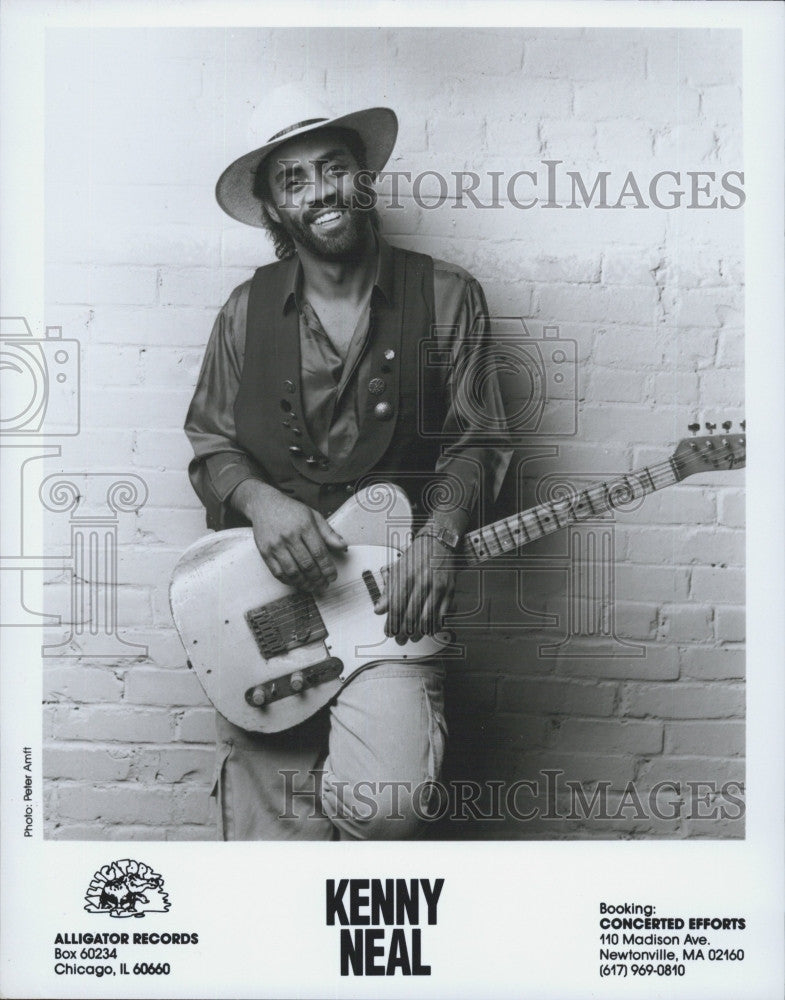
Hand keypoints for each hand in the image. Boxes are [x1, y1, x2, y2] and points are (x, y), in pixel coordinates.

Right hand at [231, 480, 346, 591]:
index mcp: (304, 526)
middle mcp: (289, 536)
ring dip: (304, 583)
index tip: (332, 577)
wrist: (264, 505)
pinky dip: (289, 581)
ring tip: (313, 587)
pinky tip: (297, 582)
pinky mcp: (264, 552)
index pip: (319, 553)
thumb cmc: (291, 512)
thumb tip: (343, 547)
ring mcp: (275, 545)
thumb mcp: (313, 516)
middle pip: (306, 564)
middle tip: (324, 585)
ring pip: (292, 572)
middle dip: (318, 579)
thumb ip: (329, 533)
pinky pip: (278, 572)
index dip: (327, 568)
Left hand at [373, 532, 456, 643]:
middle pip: (411, 615)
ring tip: (413, 637)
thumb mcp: (397, 570)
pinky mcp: (449, 591)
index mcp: (406, 576)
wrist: (438, 543)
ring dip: (418, 632)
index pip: (396, 607)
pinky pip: (442, 614)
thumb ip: (388, 592)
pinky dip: (435, 626)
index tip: (389, 632)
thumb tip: (379, 610)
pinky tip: (428, 630)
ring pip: (427, 618)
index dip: (392, 623)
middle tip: (400, 639)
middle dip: (403, 632)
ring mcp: (437, 587)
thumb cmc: (417, 556)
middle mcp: (422, 582)